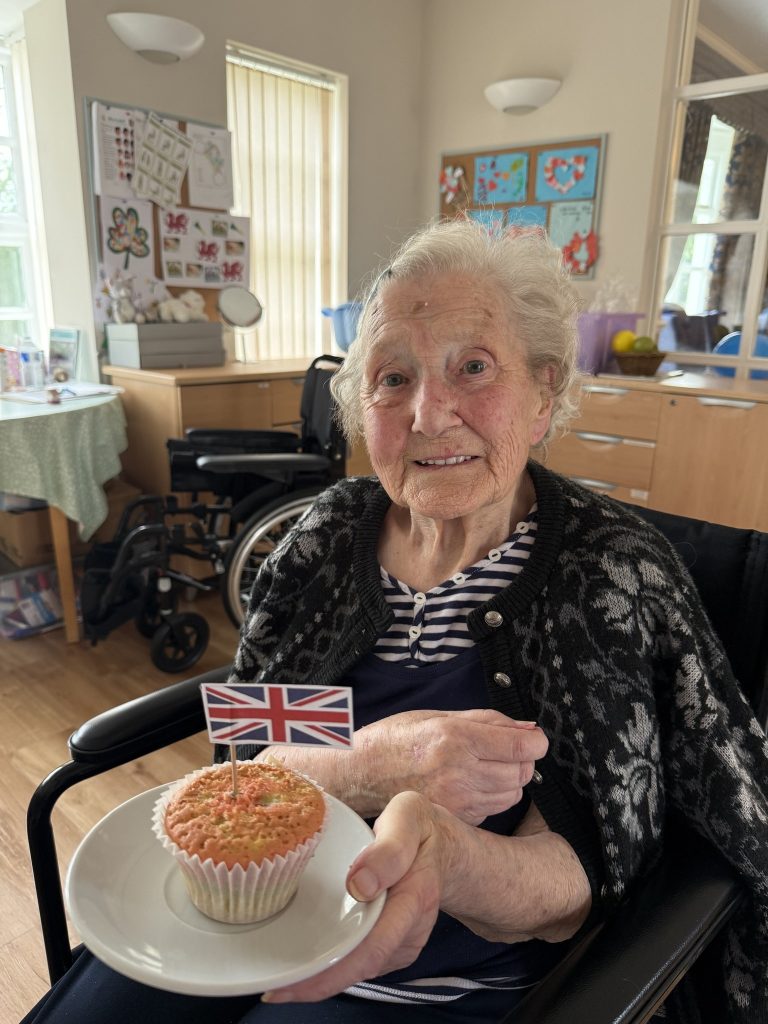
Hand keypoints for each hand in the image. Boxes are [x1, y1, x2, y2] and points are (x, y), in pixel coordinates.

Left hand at [262, 791, 442, 1003]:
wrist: (443, 845)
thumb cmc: (419, 827)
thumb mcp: (408, 817)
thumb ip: (389, 847)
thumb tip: (359, 885)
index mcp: (415, 898)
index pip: (374, 946)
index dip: (331, 972)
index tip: (290, 983)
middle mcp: (411, 930)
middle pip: (361, 967)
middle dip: (316, 983)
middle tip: (271, 987)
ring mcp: (402, 942)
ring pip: (359, 968)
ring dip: (322, 976)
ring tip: (281, 975)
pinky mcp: (393, 945)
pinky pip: (361, 959)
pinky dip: (334, 964)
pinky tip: (307, 958)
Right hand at [350, 709, 547, 823]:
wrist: (363, 774)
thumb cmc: (397, 739)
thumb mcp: (439, 716)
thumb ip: (487, 722)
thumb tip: (527, 729)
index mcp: (456, 739)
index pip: (520, 746)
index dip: (535, 741)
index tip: (533, 739)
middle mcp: (459, 773)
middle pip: (522, 772)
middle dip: (522, 759)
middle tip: (505, 750)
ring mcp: (458, 801)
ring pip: (512, 793)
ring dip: (509, 779)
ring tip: (485, 767)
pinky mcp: (456, 819)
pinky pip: (493, 808)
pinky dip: (492, 796)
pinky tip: (472, 784)